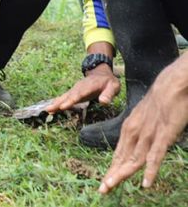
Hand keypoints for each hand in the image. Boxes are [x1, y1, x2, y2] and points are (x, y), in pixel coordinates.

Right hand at [47, 64, 119, 112]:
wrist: (101, 73)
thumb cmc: (108, 82)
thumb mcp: (114, 86)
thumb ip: (109, 94)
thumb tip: (103, 102)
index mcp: (89, 86)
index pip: (79, 94)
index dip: (71, 100)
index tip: (63, 106)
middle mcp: (79, 87)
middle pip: (68, 96)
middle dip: (58, 103)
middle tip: (49, 109)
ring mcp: (75, 89)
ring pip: (64, 97)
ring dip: (55, 103)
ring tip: (47, 109)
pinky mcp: (73, 92)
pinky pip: (64, 98)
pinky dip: (57, 103)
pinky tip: (51, 109)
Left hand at [99, 64, 187, 193]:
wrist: (172, 84)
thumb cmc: (160, 101)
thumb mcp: (145, 117)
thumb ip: (142, 131)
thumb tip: (141, 144)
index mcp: (130, 128)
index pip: (119, 153)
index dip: (113, 168)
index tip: (106, 181)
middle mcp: (135, 132)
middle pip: (122, 158)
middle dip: (112, 175)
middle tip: (102, 190)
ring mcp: (148, 135)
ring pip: (133, 159)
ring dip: (122, 175)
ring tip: (111, 187)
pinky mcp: (163, 135)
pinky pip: (155, 156)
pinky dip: (150, 170)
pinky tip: (145, 183)